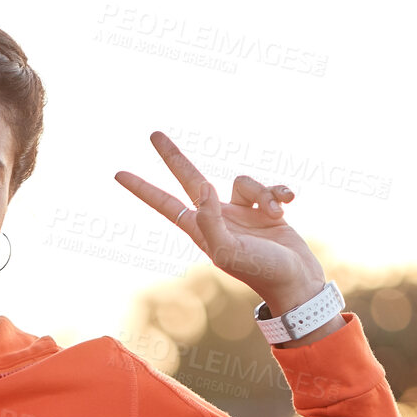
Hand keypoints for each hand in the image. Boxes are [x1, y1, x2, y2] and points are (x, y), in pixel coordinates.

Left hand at [115, 131, 327, 317]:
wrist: (297, 281)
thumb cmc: (262, 271)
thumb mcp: (229, 251)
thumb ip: (211, 222)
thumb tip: (202, 191)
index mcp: (202, 230)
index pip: (166, 204)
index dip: (143, 189)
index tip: (118, 174)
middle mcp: (218, 218)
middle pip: (191, 180)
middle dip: (173, 158)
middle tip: (153, 135)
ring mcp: (241, 213)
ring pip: (243, 182)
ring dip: (262, 193)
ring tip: (275, 215)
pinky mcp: (265, 211)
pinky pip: (268, 188)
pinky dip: (279, 193)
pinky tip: (288, 204)